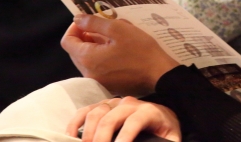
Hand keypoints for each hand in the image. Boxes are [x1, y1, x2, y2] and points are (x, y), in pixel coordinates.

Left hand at [61, 15, 179, 95]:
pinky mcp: (109, 85)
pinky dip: (102, 57)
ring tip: (114, 38)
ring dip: (95, 46)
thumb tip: (77, 19)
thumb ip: (94, 23)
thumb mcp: (118, 29)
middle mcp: (88, 73)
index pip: (67, 41)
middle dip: (85, 36)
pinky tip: (119, 51)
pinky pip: (98, 68)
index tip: (88, 21)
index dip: (74, 28)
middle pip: (75, 51)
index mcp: (87, 58)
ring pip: (87, 60)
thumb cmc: (140, 50)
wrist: (159, 74)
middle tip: (103, 28)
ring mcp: (98, 81)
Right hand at [66, 97, 180, 141]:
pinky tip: (70, 137)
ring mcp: (114, 103)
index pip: (133, 123)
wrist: (163, 115)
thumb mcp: (170, 138)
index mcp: (148, 111)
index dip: (124, 138)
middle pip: (109, 119)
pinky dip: (75, 123)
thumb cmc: (165, 130)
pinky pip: (85, 110)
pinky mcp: (103, 106)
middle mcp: (129, 104)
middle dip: (100, 140)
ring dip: (87, 134)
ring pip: (95, 113)